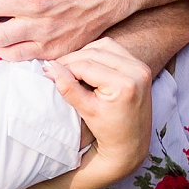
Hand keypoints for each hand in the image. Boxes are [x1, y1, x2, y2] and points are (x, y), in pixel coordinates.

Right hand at [43, 37, 151, 170]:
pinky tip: (86, 64)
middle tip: (55, 67)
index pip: (86, 66)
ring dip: (85, 53)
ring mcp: (141, 67)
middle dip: (72, 59)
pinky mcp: (140, 66)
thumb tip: (49, 67)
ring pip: (105, 46)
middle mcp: (137, 71)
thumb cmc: (108, 131)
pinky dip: (98, 53)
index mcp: (124, 84)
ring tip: (70, 66)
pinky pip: (115, 50)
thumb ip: (68, 87)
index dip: (65, 67)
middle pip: (95, 53)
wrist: (131, 142)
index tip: (48, 71)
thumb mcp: (86, 110)